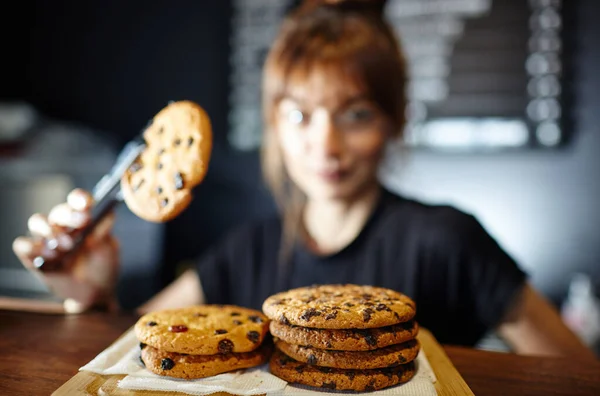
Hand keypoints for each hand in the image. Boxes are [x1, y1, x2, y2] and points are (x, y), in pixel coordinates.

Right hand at [12, 189, 119, 312]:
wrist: (96, 292)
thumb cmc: (103, 266)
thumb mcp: (108, 248)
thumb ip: (105, 232)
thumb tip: (107, 213)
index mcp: (81, 219)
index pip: (77, 201)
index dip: (80, 198)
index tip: (87, 203)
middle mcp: (62, 226)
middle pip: (58, 211)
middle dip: (69, 215)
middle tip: (82, 223)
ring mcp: (46, 240)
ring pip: (37, 221)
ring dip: (50, 230)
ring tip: (66, 246)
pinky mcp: (33, 257)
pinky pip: (22, 244)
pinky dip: (32, 246)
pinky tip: (48, 255)